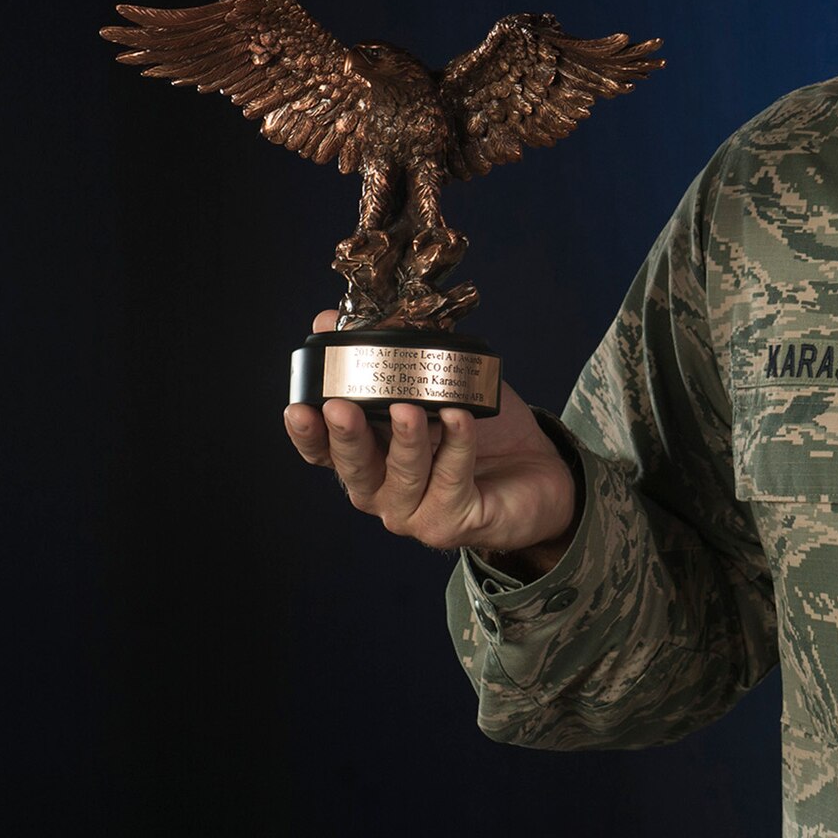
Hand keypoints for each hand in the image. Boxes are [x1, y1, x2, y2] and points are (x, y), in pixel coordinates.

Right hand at [284, 311, 577, 568]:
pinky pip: (451, 480)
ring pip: (402, 478)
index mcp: (370, 458)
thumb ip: (390, 353)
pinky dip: (456, 445)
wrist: (539, 471)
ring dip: (405, 441)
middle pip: (354, 468)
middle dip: (345, 437)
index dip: (307, 435)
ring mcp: (416, 511)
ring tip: (409, 410)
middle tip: (341, 408)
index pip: (324, 453)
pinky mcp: (453, 521)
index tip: (298, 408)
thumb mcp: (434, 382)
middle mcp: (383, 491)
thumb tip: (330, 317)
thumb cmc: (478, 428)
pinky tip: (461, 417)